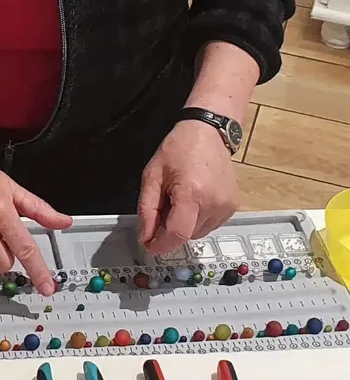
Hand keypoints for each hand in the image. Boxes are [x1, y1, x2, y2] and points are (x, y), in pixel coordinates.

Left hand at [138, 119, 239, 253]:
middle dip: (169, 229)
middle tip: (162, 205)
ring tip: (179, 197)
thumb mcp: (152, 176)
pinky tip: (192, 198)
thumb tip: (145, 237)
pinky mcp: (233, 207)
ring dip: (184, 224)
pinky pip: (209, 225)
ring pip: (198, 233)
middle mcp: (214, 203)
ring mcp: (227, 207)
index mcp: (192, 193)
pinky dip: (196, 219)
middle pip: (186, 234)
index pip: (178, 233)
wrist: (208, 133)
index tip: (149, 246)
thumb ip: (147, 209)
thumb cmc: (178, 149)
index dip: (161, 245)